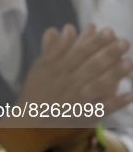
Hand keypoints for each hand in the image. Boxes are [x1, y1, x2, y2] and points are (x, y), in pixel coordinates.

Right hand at [3, 24, 132, 149]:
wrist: (28, 122)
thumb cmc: (35, 90)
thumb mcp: (40, 66)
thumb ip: (54, 48)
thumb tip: (69, 29)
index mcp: (57, 70)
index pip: (79, 52)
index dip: (95, 42)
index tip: (109, 31)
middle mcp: (67, 84)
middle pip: (91, 66)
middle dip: (109, 54)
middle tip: (125, 42)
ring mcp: (76, 101)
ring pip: (98, 85)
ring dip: (115, 74)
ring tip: (129, 62)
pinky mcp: (82, 116)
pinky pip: (101, 109)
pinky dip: (116, 103)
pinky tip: (130, 94)